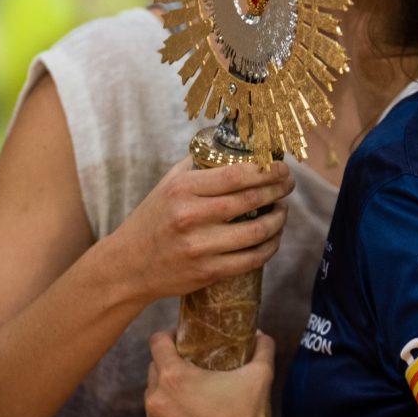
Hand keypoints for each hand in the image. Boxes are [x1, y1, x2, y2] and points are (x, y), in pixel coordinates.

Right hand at [108, 158, 293, 301]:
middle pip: (251, 200)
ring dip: (279, 220)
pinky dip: (270, 247)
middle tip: (288, 184)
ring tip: (283, 211)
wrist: (129, 265)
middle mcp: (191, 217)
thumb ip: (199, 164)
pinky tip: (273, 238)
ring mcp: (200, 247)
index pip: (236, 174)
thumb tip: (236, 144)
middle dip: (279, 189)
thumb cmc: (153, 219)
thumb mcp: (169, 185)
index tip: (282, 167)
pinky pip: (251, 259)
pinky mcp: (207, 272)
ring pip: (257, 232)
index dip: (267, 170)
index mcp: (183, 190)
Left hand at [143, 329, 274, 416]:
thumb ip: (261, 348)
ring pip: (153, 402)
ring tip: (190, 404)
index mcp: (174, 376)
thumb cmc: (248, 415)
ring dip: (166, 398)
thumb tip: (261, 335)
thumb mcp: (260, 374)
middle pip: (154, 371)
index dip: (168, 337)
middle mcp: (156, 400)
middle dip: (169, 368)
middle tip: (191, 373)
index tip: (179, 340)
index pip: (157, 343)